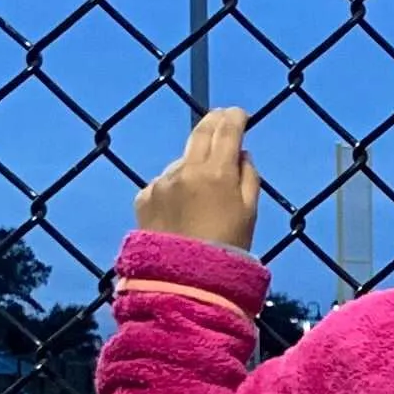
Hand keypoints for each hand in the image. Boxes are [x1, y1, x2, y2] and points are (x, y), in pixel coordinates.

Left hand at [135, 107, 260, 250]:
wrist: (185, 279)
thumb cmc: (228, 248)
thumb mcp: (250, 213)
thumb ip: (248, 178)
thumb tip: (241, 155)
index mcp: (217, 173)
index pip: (227, 132)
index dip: (235, 118)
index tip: (240, 113)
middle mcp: (186, 170)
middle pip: (199, 134)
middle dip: (213, 122)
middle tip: (221, 117)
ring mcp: (161, 182)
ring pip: (182, 163)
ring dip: (193, 166)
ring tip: (202, 190)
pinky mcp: (144, 196)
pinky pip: (164, 185)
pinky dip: (174, 189)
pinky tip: (181, 210)